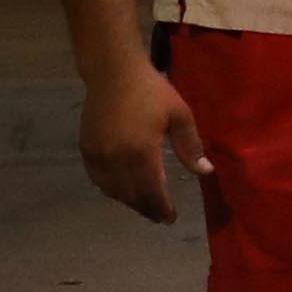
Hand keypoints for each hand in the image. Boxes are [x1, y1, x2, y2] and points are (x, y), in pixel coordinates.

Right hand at [76, 69, 206, 226]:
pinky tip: (122, 189)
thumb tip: (205, 172)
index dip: (162, 208)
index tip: (171, 218)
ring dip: (129, 201)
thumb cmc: (151, 91)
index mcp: (141, 152)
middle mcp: (116, 159)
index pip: (152, 192)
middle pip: (132, 196)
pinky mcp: (86, 150)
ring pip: (113, 191)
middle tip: (160, 216)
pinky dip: (111, 189)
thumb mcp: (179, 115)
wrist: (113, 72)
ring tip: (144, 204)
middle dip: (147, 209)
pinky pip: (98, 180)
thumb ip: (191, 146)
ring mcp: (98, 156)